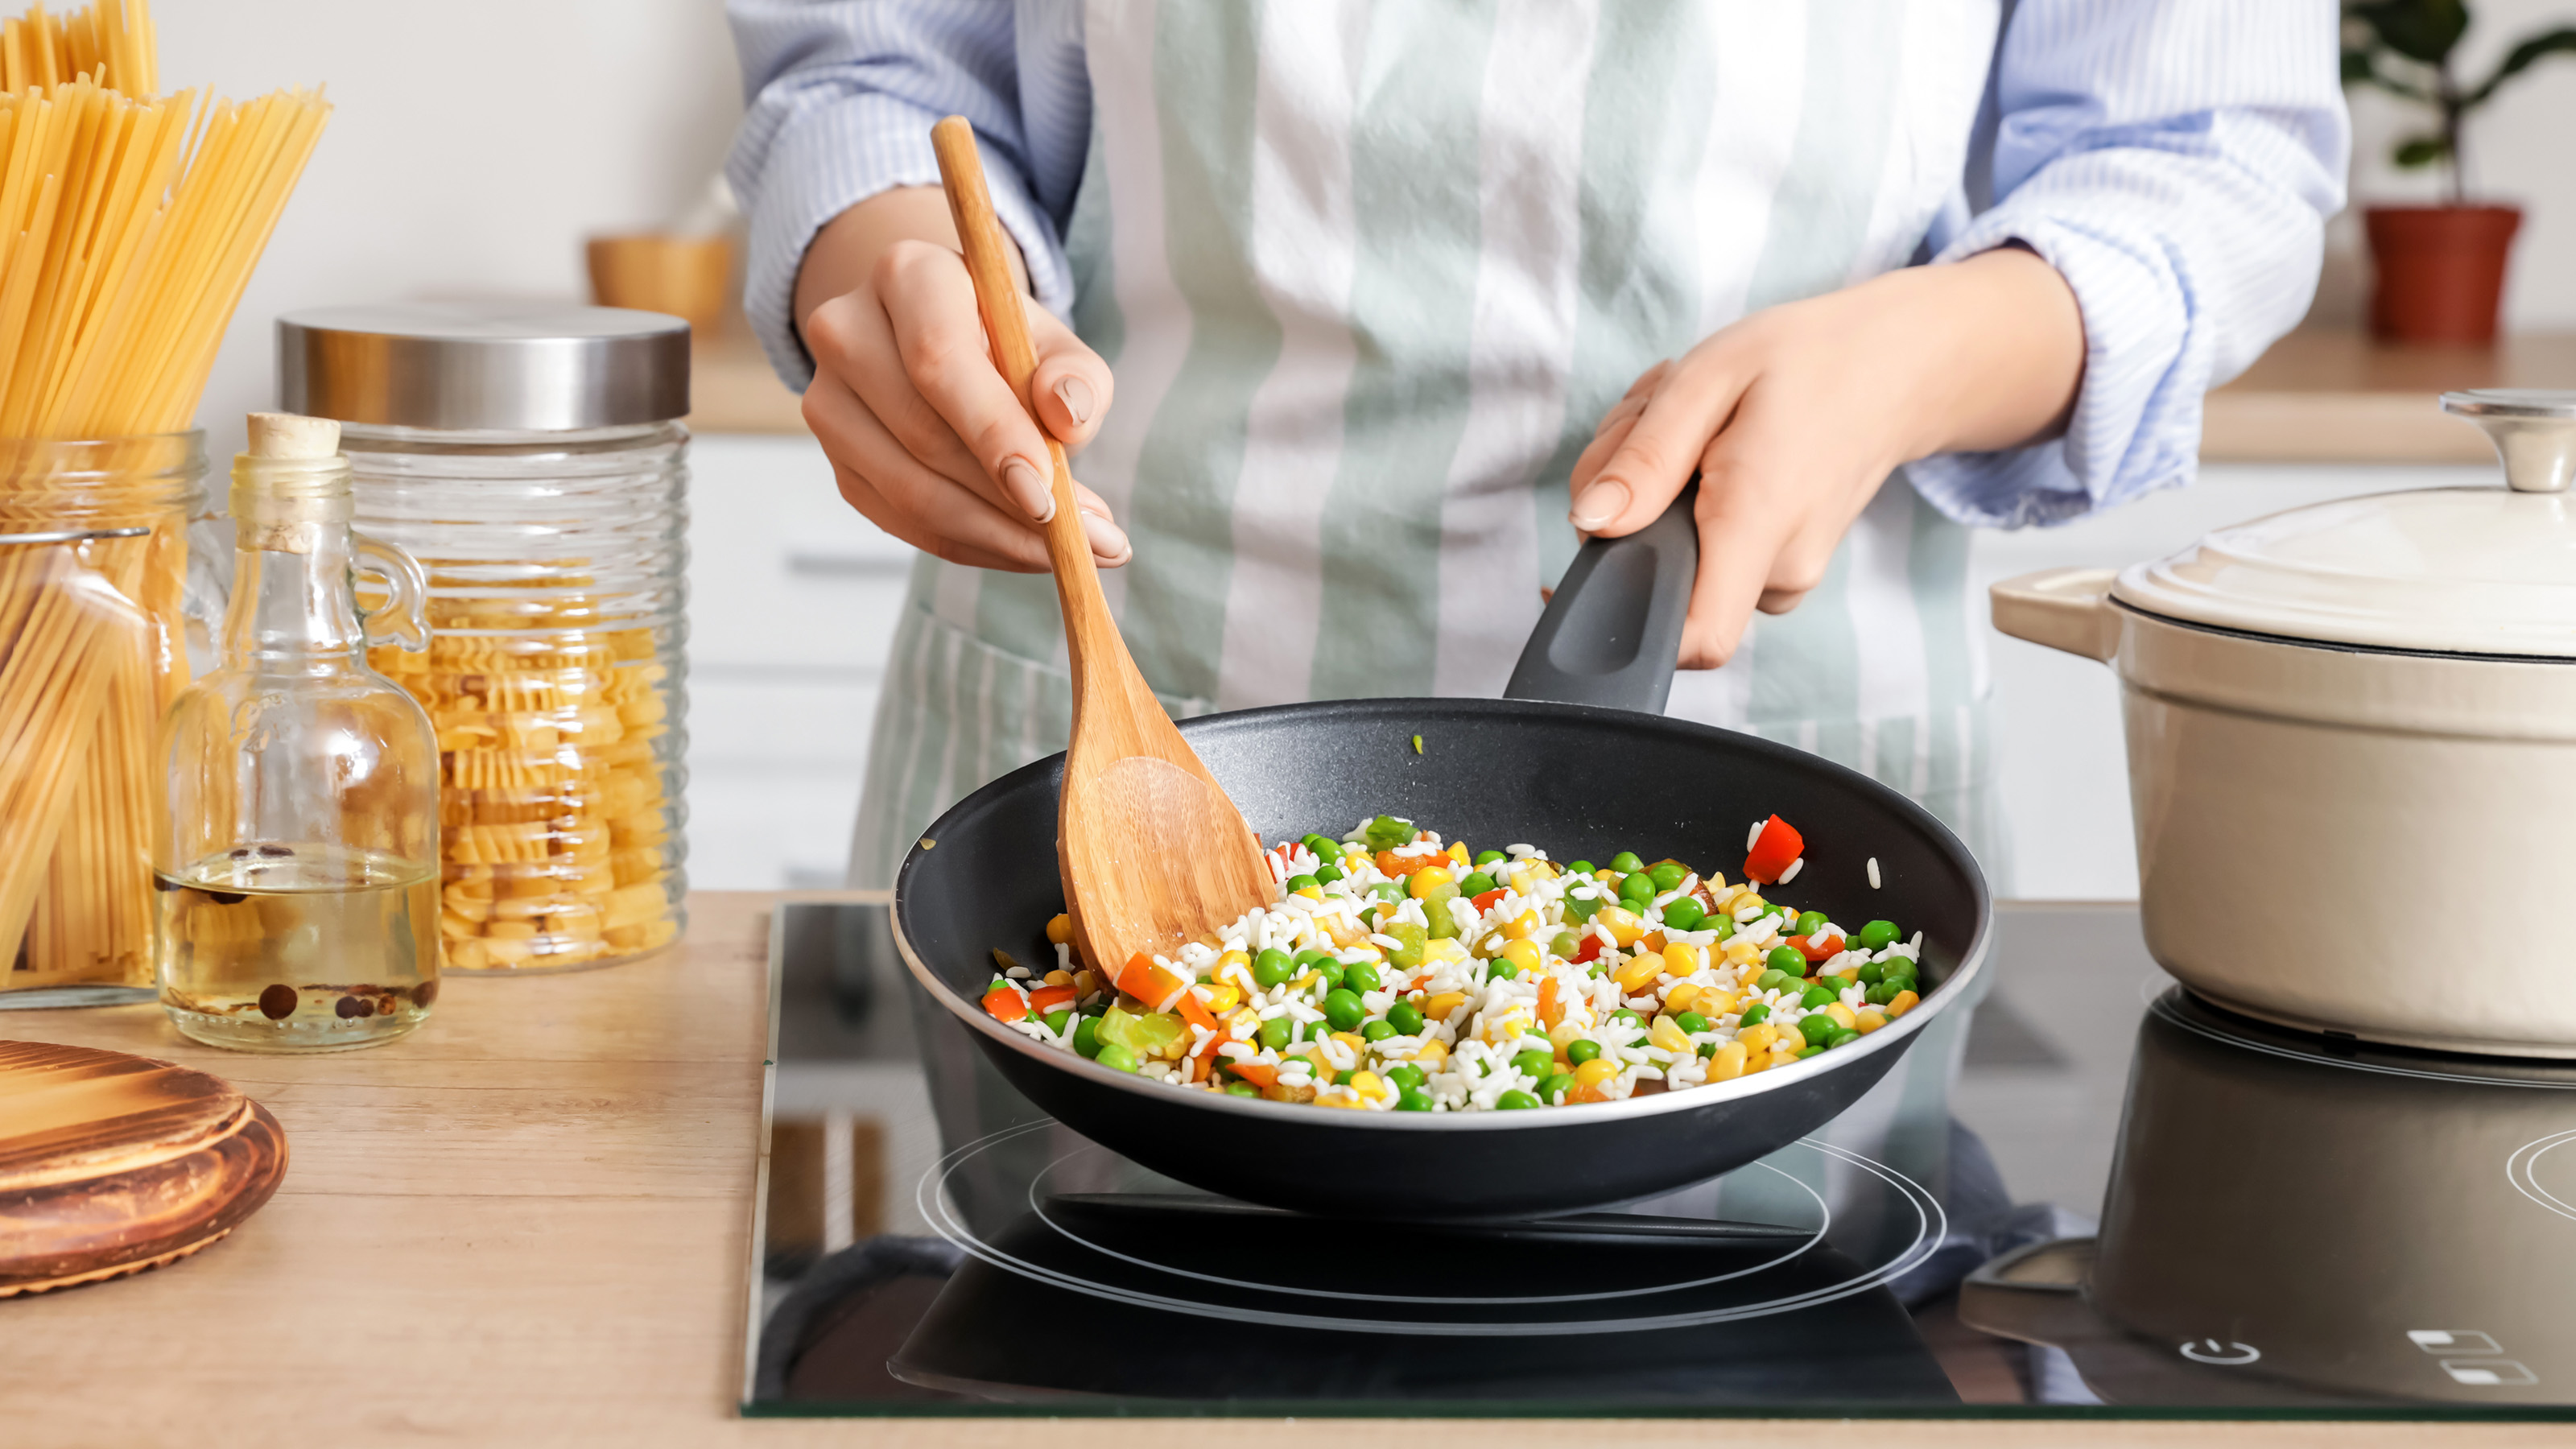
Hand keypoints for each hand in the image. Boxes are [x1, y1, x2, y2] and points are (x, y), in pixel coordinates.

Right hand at [795, 187, 1127, 571]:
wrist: (943, 341)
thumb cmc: (1009, 343)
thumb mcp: (1056, 344)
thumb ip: (1076, 378)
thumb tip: (1068, 419)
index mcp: (908, 275)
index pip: (939, 359)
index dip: (993, 433)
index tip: (1050, 498)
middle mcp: (847, 331)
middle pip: (923, 434)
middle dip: (1009, 502)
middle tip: (1087, 539)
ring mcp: (829, 399)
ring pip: (909, 490)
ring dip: (996, 535)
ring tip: (1066, 549)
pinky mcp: (835, 459)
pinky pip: (901, 521)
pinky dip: (969, 544)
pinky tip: (1020, 547)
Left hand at [1567, 247, 2083, 666]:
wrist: (1895, 367)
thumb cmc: (1807, 362)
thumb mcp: (1709, 379)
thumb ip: (1646, 458)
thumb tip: (1589, 524)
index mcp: (1759, 524)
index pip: (1693, 639)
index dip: (1626, 619)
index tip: (1596, 557)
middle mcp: (1780, 570)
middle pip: (1657, 581)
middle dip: (1626, 506)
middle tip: (1652, 425)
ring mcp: (1786, 578)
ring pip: (1675, 562)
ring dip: (1653, 494)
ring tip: (1692, 427)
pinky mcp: (1780, 570)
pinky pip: (1705, 554)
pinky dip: (1685, 504)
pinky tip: (1710, 450)